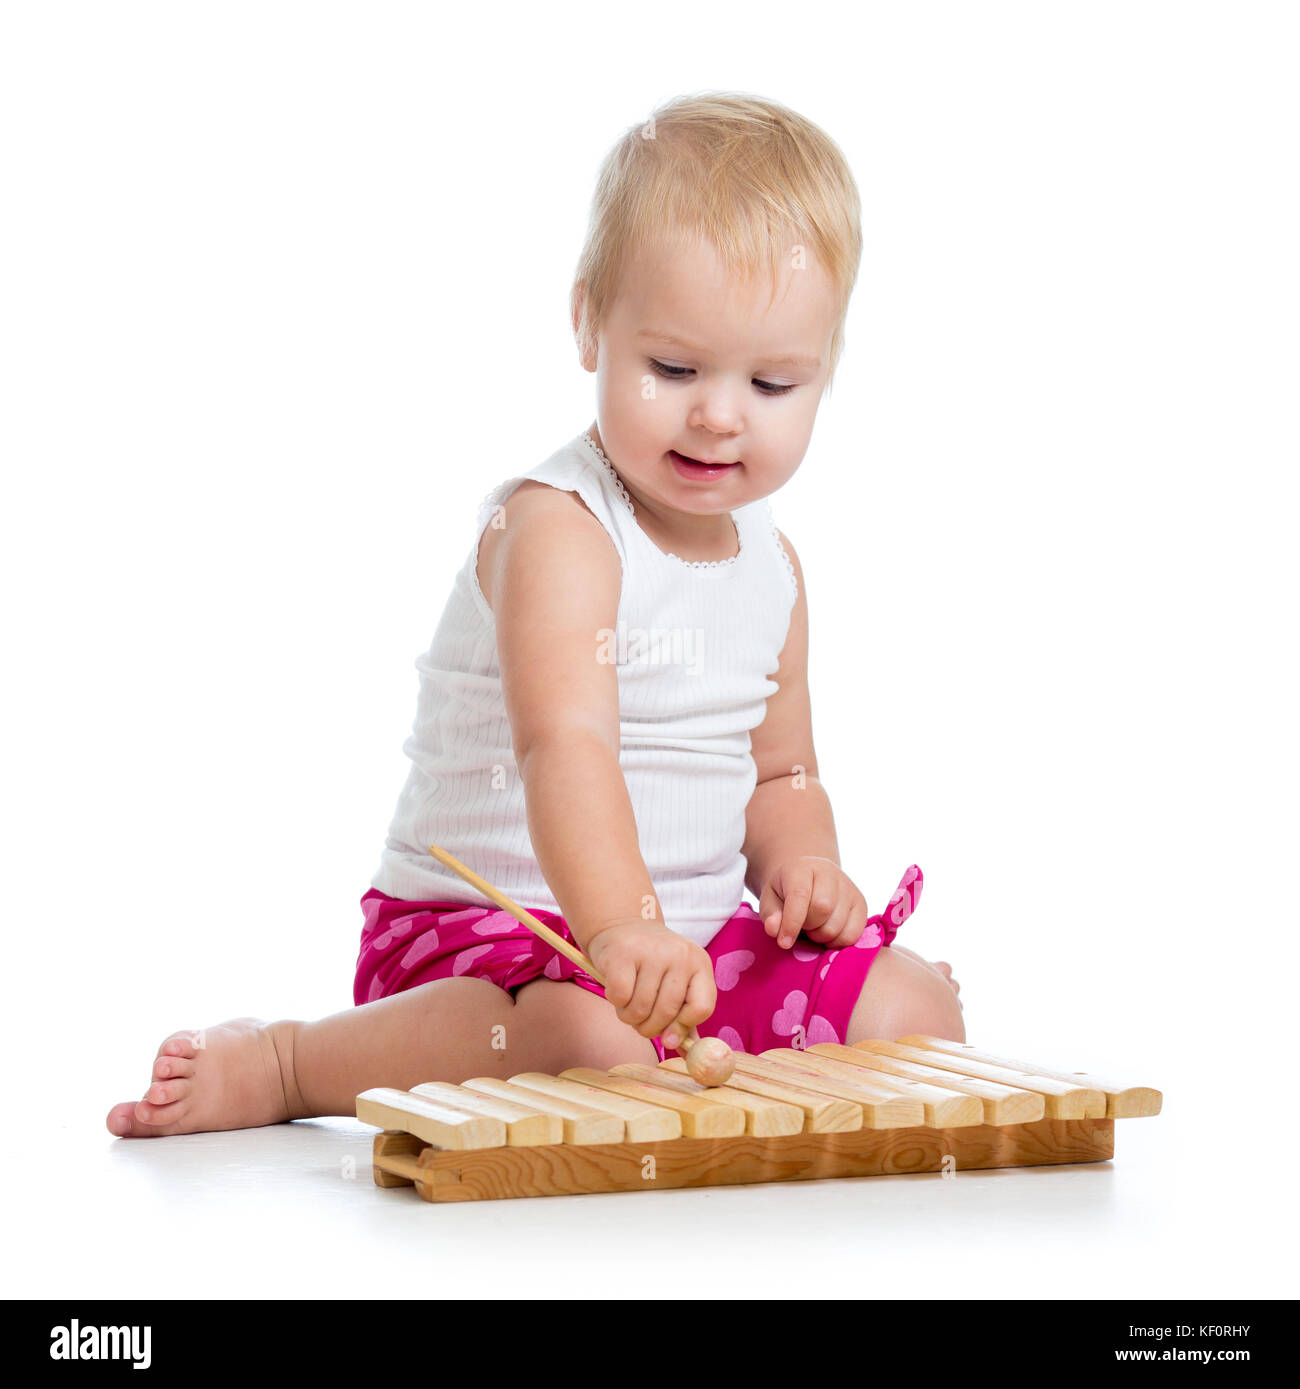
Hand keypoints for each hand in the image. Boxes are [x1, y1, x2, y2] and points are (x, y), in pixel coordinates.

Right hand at [586, 919, 715, 1048]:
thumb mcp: (677, 984)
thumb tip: (686, 1051)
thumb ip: (684, 1017)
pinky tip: (617, 990)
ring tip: (628, 1005)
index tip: (669, 1038)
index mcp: (699, 963)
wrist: (623, 927)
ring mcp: (651, 952)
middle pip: (668, 1012)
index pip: (702, 1006)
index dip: (684, 1027)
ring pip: (641, 1008)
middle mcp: (679, 954)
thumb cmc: (653, 964)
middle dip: (650, 1028)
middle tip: (641, 1024)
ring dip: (630, 1017)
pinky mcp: (623, 954)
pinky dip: (616, 1002)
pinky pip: (620, 997)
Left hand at [758, 856, 868, 949]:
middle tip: (802, 927)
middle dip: (808, 927)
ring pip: (838, 924)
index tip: (783, 943)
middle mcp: (830, 873)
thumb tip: (774, 930)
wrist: (808, 880)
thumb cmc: (786, 892)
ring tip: (813, 928)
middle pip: (823, 908)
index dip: (791, 923)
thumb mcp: (770, 899)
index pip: (800, 895)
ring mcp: (849, 888)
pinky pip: (853, 934)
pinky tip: (827, 933)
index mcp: (803, 868)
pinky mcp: (861, 904)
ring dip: (821, 936)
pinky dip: (837, 942)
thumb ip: (770, 914)